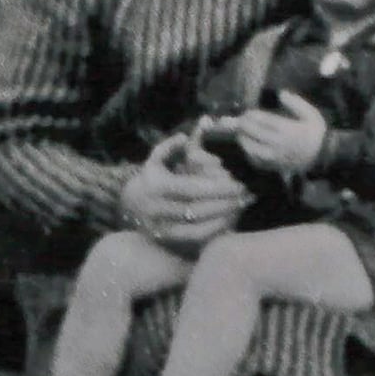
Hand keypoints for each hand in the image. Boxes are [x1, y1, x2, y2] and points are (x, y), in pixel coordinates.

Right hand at [120, 133, 249, 247]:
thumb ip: (171, 146)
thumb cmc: (151, 178)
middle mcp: (157, 209)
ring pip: (197, 227)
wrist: (128, 206)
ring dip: (223, 218)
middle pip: (197, 209)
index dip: (217, 189)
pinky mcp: (166, 240)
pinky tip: (229, 221)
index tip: (238, 185)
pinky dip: (213, 231)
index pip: (191, 189)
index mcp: (156, 186)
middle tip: (245, 197)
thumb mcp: (155, 158)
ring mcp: (160, 228)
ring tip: (241, 207)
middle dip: (224, 204)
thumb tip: (188, 135)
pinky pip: (193, 239)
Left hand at [226, 91, 329, 177]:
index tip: (247, 112)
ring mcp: (276, 157)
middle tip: (239, 120)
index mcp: (288, 130)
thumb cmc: (316, 133)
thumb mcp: (311, 114)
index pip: (265, 122)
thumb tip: (281, 93)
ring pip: (254, 150)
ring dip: (244, 141)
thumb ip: (296, 103)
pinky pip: (258, 162)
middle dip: (245, 126)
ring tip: (239, 133)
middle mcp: (280, 144)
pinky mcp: (275, 166)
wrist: (322, 156)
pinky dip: (249, 154)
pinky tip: (246, 147)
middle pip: (256, 134)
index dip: (253, 116)